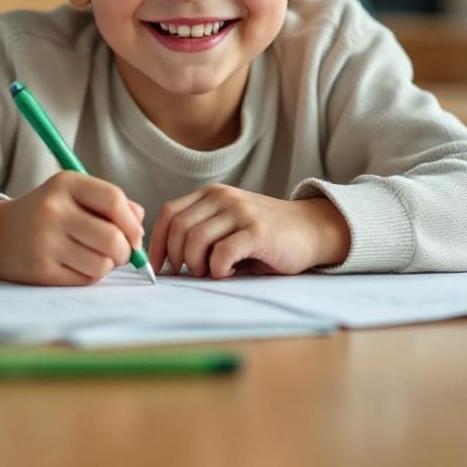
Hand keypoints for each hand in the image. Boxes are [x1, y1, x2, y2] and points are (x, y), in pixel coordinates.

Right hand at [0, 171, 145, 285]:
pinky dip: (90, 276)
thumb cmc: (46, 213)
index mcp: (65, 184)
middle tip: (120, 252)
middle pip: (112, 237)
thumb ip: (111, 203)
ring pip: (102, 263)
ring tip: (96, 257)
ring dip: (107, 265)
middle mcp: (53, 211)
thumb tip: (140, 225)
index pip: (113, 199)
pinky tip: (77, 265)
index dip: (131, 221)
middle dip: (125, 250)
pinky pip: (85, 280)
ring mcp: (45, 242)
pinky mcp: (41, 271)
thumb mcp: (73, 194)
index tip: (135, 234)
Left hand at [148, 185, 350, 278]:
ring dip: (197, 264)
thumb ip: (201, 232)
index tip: (157, 266)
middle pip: (179, 228)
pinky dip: (218, 269)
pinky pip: (222, 252)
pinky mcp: (257, 231)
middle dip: (177, 257)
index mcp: (211, 194)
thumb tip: (167, 261)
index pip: (170, 213)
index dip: (156, 242)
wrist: (310, 229)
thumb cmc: (265, 235)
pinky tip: (228, 272)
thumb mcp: (228, 225)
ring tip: (212, 272)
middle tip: (192, 272)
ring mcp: (240, 212)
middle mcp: (223, 197)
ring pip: (196, 239)